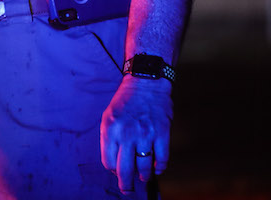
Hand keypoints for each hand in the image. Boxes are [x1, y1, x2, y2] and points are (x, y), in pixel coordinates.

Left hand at [100, 75, 172, 194]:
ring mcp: (145, 134)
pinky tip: (157, 168)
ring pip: (144, 167)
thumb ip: (109, 139)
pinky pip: (162, 158)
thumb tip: (114, 163)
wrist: (146, 82)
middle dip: (126, 184)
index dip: (113, 170)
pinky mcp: (161, 133)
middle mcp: (126, 134)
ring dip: (143, 176)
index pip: (109, 162)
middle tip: (127, 190)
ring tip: (143, 177)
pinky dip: (160, 167)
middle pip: (125, 170)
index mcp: (110, 129)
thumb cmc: (125, 101)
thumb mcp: (108, 116)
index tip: (116, 171)